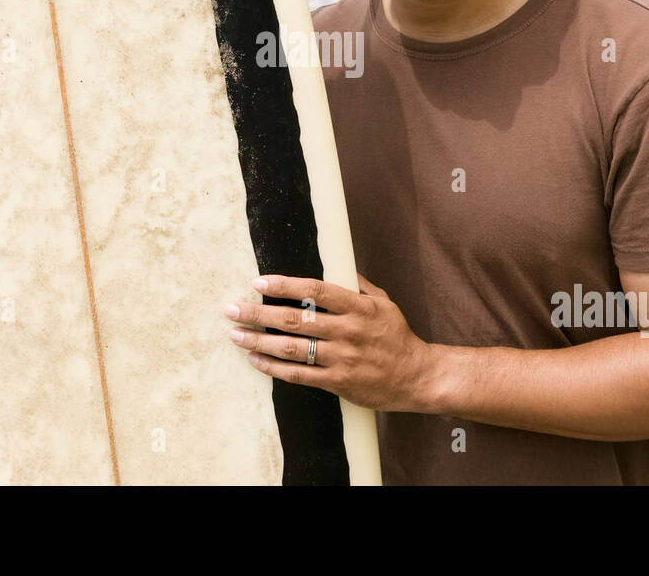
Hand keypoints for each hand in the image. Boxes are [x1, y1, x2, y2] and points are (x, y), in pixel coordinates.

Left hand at [225, 273, 434, 412]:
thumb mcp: (383, 303)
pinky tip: (255, 360)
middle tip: (231, 309)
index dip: (285, 284)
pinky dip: (274, 368)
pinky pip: (299, 375)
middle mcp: (348, 331)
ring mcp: (342, 358)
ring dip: (259, 342)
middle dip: (258, 313)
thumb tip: (335, 266)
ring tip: (235, 335)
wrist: (417, 377)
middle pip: (295, 319)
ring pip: (292, 348)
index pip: (315, 290)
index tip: (259, 282)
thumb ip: (357, 285)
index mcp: (358, 307)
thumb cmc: (397, 336)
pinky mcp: (338, 382)